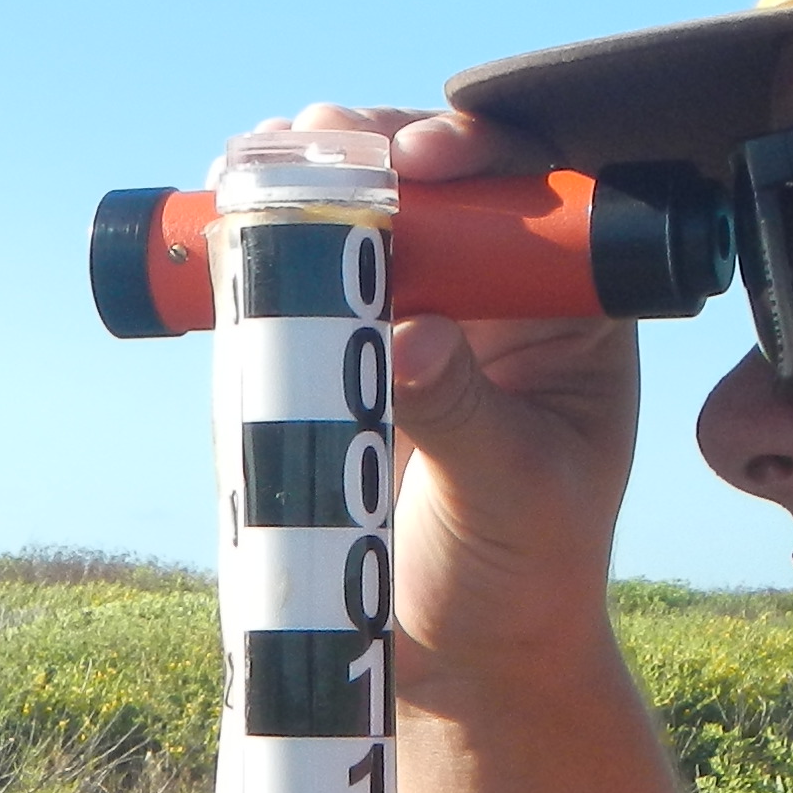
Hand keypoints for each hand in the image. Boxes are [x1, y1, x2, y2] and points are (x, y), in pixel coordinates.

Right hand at [269, 103, 647, 690]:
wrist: (463, 656)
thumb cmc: (523, 576)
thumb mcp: (513, 499)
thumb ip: (467, 418)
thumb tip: (414, 334)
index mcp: (572, 314)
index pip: (540, 201)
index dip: (480, 154)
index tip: (421, 156)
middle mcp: (498, 297)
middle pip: (440, 187)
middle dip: (373, 148)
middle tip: (312, 136)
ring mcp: (417, 317)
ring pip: (365, 220)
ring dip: (308, 181)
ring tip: (252, 160)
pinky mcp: (345, 351)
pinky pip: (304, 280)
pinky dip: (262, 244)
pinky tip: (220, 215)